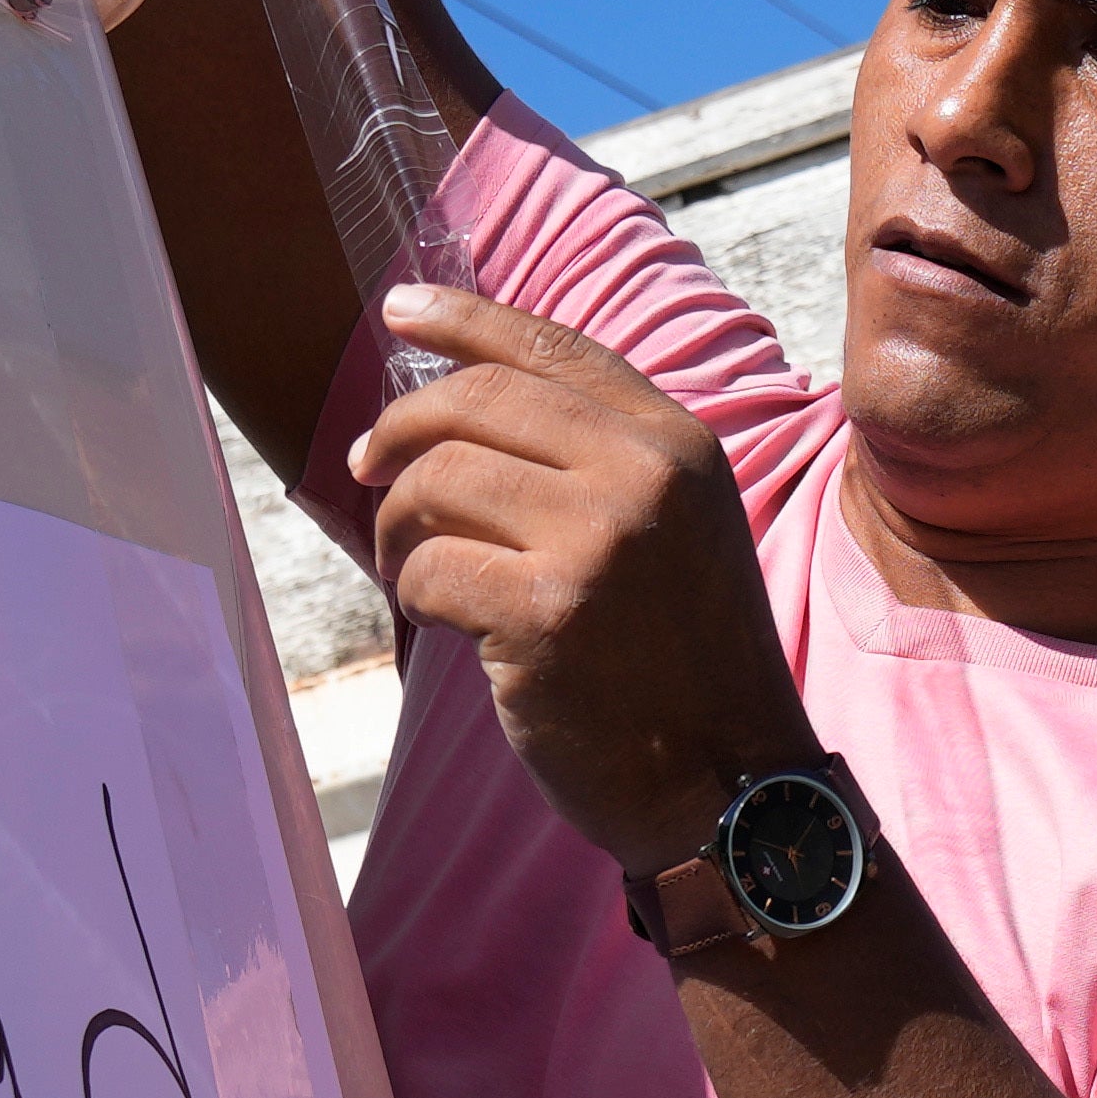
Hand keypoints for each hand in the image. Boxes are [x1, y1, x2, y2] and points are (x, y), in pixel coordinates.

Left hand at [355, 284, 814, 874]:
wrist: (730, 785)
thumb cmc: (684, 664)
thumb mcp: (678, 530)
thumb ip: (602, 458)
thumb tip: (463, 399)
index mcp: (678, 444)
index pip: (552, 348)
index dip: (462, 319)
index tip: (398, 311)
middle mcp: (644, 477)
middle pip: (474, 401)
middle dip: (398, 431)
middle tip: (366, 469)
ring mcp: (596, 544)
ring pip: (436, 481)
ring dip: (397, 525)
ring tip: (409, 566)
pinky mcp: (545, 617)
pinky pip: (430, 570)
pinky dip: (414, 592)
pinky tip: (438, 620)